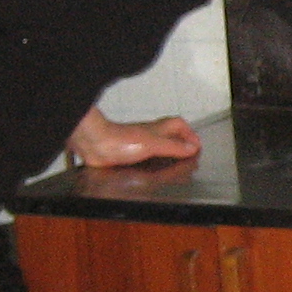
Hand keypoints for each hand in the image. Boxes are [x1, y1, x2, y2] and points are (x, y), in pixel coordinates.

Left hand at [67, 109, 201, 166]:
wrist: (94, 144)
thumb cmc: (118, 140)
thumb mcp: (153, 144)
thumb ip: (174, 146)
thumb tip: (192, 148)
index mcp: (157, 130)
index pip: (179, 125)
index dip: (189, 133)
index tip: (196, 144)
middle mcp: (148, 135)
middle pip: (168, 132)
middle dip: (180, 139)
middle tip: (188, 149)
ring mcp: (136, 144)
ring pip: (156, 142)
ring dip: (166, 148)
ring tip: (174, 158)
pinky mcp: (126, 153)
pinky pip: (142, 154)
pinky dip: (150, 159)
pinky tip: (150, 167)